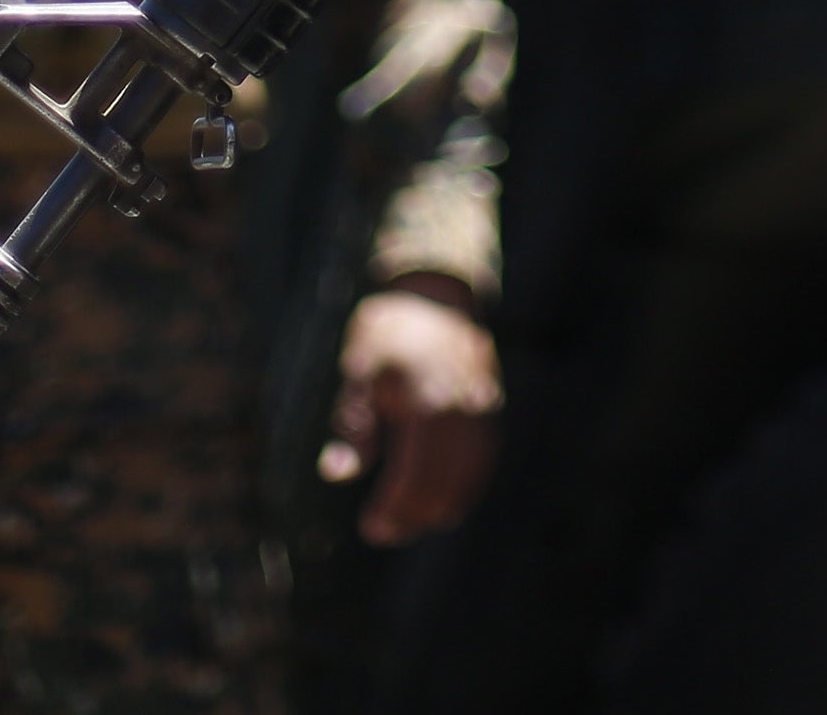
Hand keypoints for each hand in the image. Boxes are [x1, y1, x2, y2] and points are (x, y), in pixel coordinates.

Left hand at [318, 278, 501, 544]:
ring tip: (408, 521)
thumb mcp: (359, 376)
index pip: (417, 478)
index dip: (395, 510)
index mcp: (428, 403)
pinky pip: (481, 459)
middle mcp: (463, 410)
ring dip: (440, 506)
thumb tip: (336, 474)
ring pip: (470, 477)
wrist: (432, 295)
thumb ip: (354, 429)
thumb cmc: (387, 335)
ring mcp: (482, 409)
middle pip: (446, 486)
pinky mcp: (490, 407)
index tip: (371, 528)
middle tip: (382, 531)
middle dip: (415, 516)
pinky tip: (439, 499)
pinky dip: (462, 485)